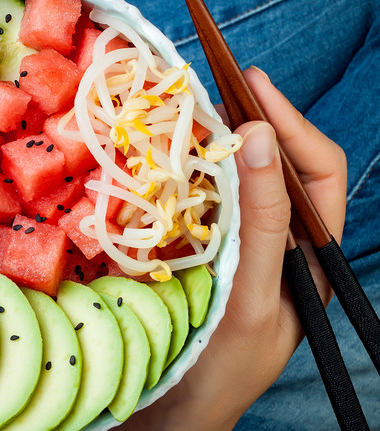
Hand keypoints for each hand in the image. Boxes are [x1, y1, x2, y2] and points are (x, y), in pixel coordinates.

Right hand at [120, 67, 347, 429]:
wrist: (173, 417)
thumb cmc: (220, 372)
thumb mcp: (251, 296)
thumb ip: (260, 222)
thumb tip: (257, 141)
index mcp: (310, 257)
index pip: (317, 172)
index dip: (292, 124)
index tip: (251, 88)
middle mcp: (282, 248)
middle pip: (282, 168)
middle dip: (256, 124)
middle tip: (219, 88)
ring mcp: (244, 252)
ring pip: (243, 183)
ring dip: (221, 147)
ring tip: (194, 116)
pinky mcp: (208, 259)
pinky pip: (207, 206)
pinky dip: (191, 179)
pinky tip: (168, 165)